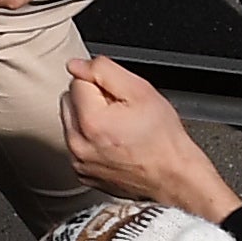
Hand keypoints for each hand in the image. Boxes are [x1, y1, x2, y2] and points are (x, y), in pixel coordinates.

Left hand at [62, 57, 235, 219]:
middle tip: (120, 110)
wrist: (171, 175)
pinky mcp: (82, 173)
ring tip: (118, 127)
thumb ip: (103, 70)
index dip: (101, 82)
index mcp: (90, 121)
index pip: (77, 81)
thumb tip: (76, 65)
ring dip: (89, 118)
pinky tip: (113, 142)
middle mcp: (78, 144)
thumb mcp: (140, 90)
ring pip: (71, 122)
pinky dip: (90, 140)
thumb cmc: (162, 138)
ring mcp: (79, 162)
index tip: (118, 95)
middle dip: (91, 98)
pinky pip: (77, 145)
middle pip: (70, 101)